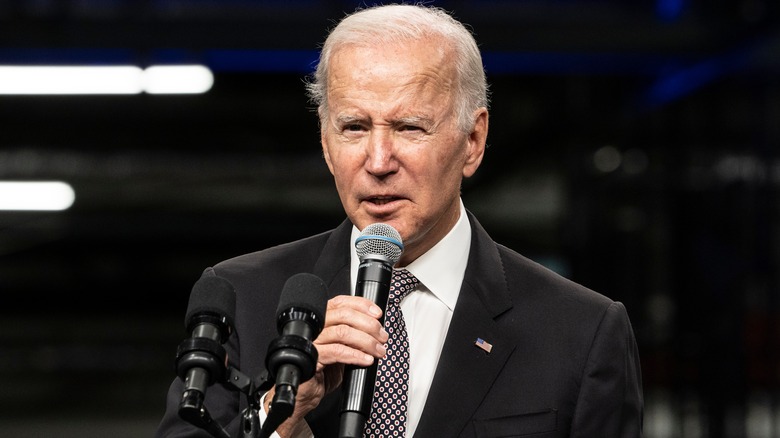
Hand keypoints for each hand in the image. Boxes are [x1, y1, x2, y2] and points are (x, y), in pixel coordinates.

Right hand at [266, 294, 387, 436]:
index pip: (341, 302)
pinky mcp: (312, 357)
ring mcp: (312, 341)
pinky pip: (337, 351)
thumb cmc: (323, 370)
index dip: (362, 305)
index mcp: (322, 319)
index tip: (378, 314)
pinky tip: (366, 360)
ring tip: (378, 351)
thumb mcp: (342, 348)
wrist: (306, 393)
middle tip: (382, 337)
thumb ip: (353, 335)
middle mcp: (315, 327)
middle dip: (369, 325)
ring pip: (342, 332)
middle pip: (344, 314)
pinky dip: (356, 355)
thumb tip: (377, 330)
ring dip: (366, 341)